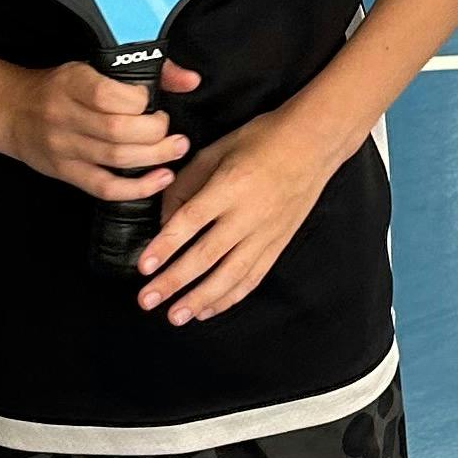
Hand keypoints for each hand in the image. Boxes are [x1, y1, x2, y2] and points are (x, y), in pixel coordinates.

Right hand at [0, 57, 186, 203]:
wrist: (12, 111)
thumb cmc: (59, 87)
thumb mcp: (93, 67)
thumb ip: (146, 71)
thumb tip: (190, 80)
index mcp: (71, 84)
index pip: (107, 95)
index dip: (139, 100)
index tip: (151, 100)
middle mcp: (64, 116)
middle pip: (117, 131)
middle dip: (155, 132)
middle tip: (171, 130)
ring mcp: (64, 148)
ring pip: (116, 159)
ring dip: (154, 157)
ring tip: (175, 150)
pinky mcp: (67, 173)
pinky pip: (105, 187)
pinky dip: (137, 188)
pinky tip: (160, 179)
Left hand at [136, 82, 346, 323]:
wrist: (313, 144)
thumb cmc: (262, 140)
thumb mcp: (215, 150)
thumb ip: (185, 185)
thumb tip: (163, 221)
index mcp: (230, 185)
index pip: (191, 222)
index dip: (165, 246)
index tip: (144, 266)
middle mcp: (249, 214)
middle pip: (206, 255)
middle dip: (174, 282)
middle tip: (147, 300)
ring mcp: (266, 233)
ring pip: (230, 274)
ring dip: (200, 299)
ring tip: (176, 316)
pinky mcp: (278, 244)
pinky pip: (252, 277)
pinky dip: (229, 297)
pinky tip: (208, 309)